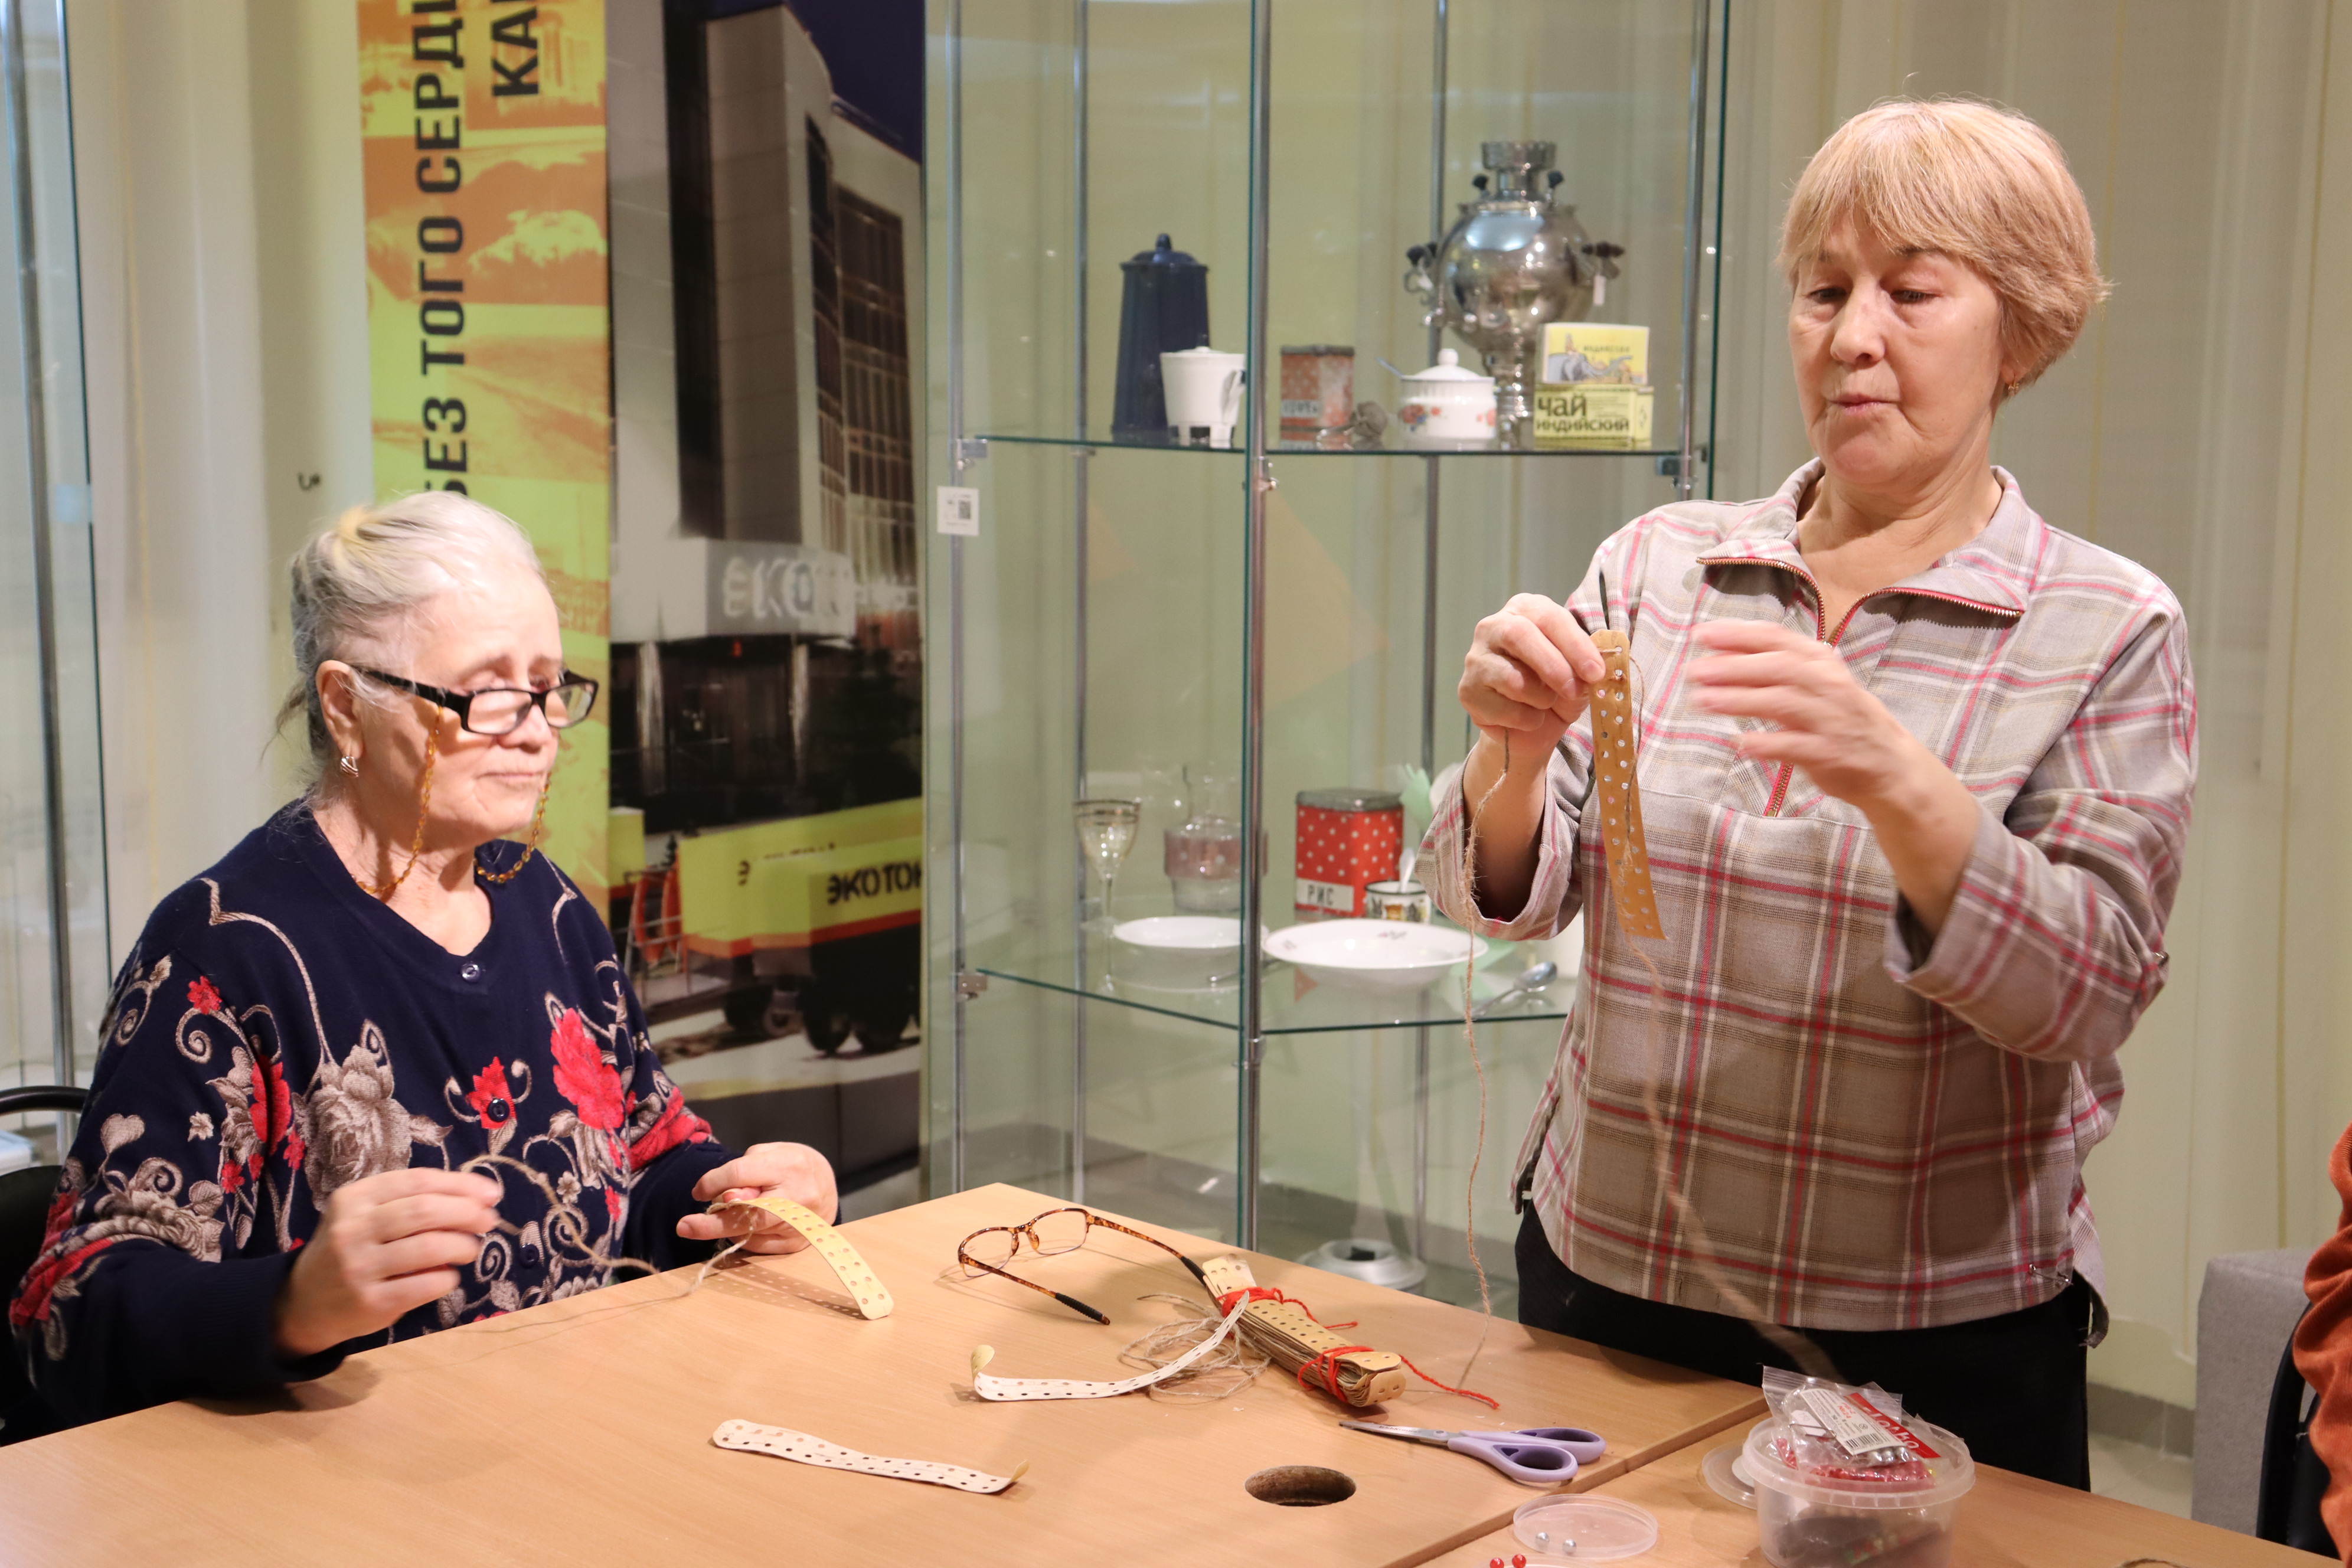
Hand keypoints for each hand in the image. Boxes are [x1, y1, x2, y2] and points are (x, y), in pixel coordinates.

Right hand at [274, 1168, 500, 1358]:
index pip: (418, 1181)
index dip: (461, 1184)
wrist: (304, 1303)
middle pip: (425, 1210)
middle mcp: (352, 1229)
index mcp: (354, 1198)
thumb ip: (410, 1202)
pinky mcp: (370, 1302)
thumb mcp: (365, 1214)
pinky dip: (447, 1278)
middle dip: (467, 1213)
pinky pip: (425, 1284)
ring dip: (463, 1245)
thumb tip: (477, 1197)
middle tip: (488, 1220)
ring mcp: (359, 1267)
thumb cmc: (351, 1249)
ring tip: (470, 1248)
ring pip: (429, 1247)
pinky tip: (449, 1276)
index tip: (491, 1193)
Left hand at [675, 1142, 838, 1253]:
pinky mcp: (795, 1244)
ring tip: (723, 1217)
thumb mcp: (770, 1153)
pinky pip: (758, 1246)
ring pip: (749, 1232)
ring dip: (726, 1227)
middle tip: (684, 1227)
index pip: (739, 1175)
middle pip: (744, 1213)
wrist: (828, 1186)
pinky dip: (743, 1237)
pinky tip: (743, 1227)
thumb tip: (722, 1198)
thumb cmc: (792, 1164)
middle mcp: (796, 1197)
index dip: (712, 1183)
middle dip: (710, 1222)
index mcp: (787, 1165)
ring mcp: (797, 1224)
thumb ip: (744, 1170)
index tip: (697, 1191)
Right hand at [1458, 593, 1607, 754]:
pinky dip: (1527, 720)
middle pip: (1519, 635)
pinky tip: (1528, 718)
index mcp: (1525, 610)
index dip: (1575, 645)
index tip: (1596, 672)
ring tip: (1547, 703)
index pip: (1548, 617)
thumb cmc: (1556, 688)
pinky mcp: (1467, 691)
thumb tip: (1590, 674)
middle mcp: (1494, 626)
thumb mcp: (1578, 674)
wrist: (1529, 726)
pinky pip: (1503, 709)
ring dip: (1542, 698)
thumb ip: (1584, 667)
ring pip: (1512, 678)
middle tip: (1575, 691)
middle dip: (1554, 667)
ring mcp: (1476, 658)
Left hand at [1685, 620, 1926, 806]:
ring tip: (1703, 700)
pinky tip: (1740, 743)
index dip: (1738, 634)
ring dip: (1739, 700)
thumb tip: (1726, 652)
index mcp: (1821, 662)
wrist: (1892, 765)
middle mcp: (1828, 685)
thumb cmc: (1844, 720)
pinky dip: (1767, 743)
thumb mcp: (1818, 684)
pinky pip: (1795, 745)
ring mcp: (1831, 719)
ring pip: (1782, 702)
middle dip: (1733, 666)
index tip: (1702, 634)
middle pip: (1777, 667)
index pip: (1777, 638)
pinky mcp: (1831, 753)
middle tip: (1694, 670)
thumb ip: (1778, 668)